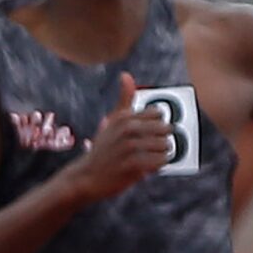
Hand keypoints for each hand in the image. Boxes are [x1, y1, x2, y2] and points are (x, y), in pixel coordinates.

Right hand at [68, 72, 175, 202]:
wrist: (86, 177)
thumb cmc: (102, 149)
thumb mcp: (111, 120)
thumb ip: (124, 99)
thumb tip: (125, 75)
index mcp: (124, 117)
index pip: (158, 114)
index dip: (154, 126)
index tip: (143, 135)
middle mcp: (127, 129)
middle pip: (165, 129)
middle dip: (160, 140)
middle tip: (146, 149)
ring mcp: (129, 147)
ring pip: (165, 146)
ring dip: (159, 154)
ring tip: (146, 158)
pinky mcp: (133, 164)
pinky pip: (161, 161)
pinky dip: (157, 166)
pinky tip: (147, 167)